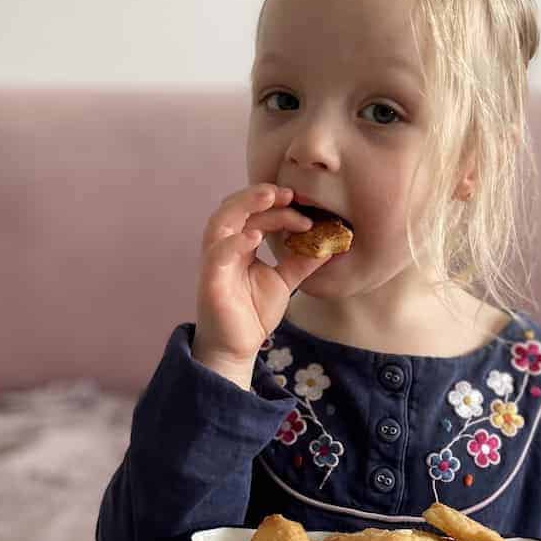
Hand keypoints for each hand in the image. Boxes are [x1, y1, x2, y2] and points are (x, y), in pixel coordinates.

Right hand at [194, 183, 330, 385]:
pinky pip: (217, 254)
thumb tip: (330, 243)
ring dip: (244, 205)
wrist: (237, 348)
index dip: (280, 207)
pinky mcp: (210, 280)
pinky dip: (234, 241)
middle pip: (234, 208)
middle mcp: (224, 248)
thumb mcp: (284, 281)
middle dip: (260, 194)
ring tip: (271, 197)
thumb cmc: (253, 313)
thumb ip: (302, 261)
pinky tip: (255, 236)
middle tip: (290, 192)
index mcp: (239, 245)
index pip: (257, 215)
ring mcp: (215, 262)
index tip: (307, 207)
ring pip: (221, 221)